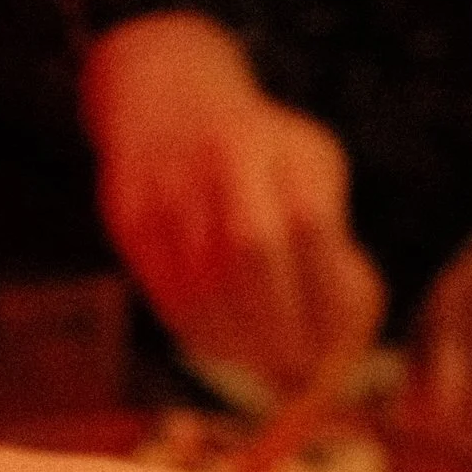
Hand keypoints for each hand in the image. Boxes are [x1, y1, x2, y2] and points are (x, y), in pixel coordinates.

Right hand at [84, 13, 384, 394]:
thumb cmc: (260, 154)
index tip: (334, 345)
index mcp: (279, 144)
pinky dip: (202, 334)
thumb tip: (341, 340)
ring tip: (264, 365)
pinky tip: (226, 346)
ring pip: (204, 285)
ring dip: (240, 343)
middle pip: (252, 252)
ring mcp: (169, 185)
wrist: (166, 99)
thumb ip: (330, 241)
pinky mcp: (129, 217)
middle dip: (279, 325)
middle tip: (296, 371)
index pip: (309, 224)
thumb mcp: (308, 167)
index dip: (323, 294)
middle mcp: (220, 156)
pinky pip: (166, 294)